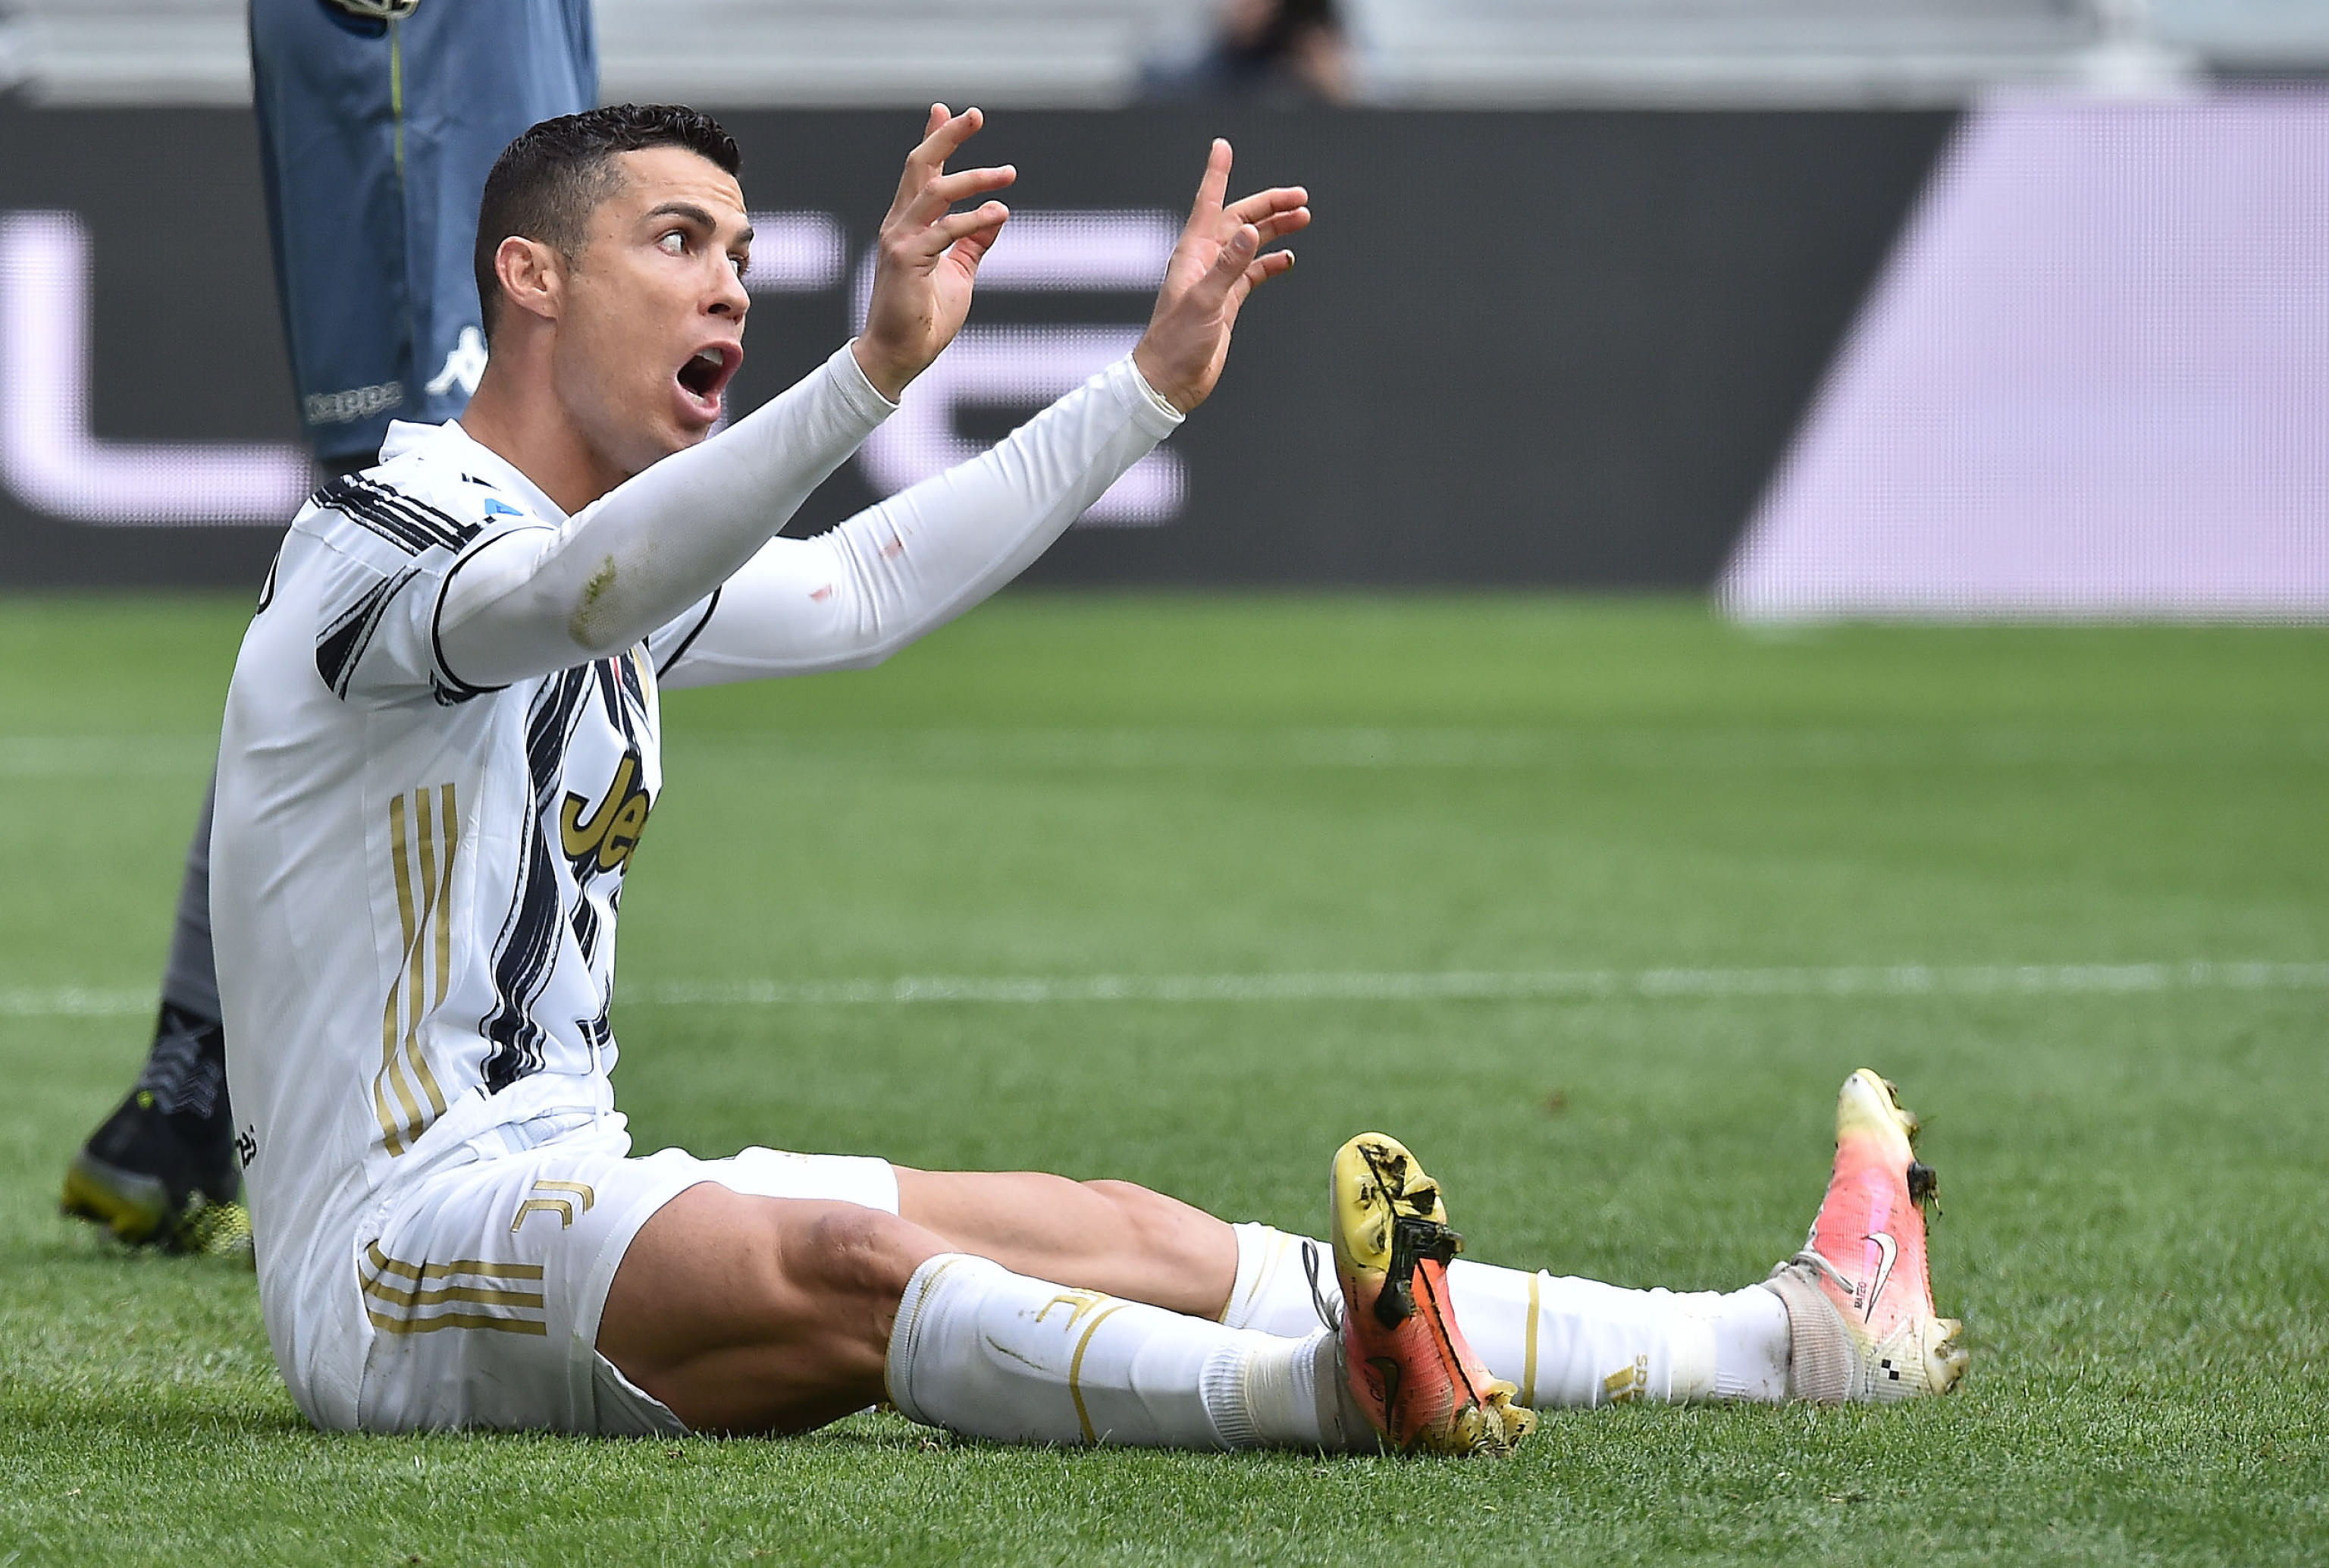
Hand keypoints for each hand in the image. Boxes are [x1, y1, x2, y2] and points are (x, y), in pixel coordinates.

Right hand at [852, 105, 1016, 399]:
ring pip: (933, 192)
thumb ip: (974, 243)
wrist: (899, 354)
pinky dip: (974, 220)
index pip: (921, 173)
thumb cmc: (925, 317)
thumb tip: (997, 215)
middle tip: (975, 115)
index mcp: (909, 225)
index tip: (945, 110)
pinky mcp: (907, 260)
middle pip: (920, 167)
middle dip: (946, 137)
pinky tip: (998, 212)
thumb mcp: (959, 273)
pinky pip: (945, 231)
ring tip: (1007, 172)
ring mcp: (899, 240)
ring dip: (973, 178)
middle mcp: (899, 225)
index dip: (933, 139)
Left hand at [1132, 140, 1308, 414]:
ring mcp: (1217, 280)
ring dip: (1275, 230)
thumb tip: (1249, 232)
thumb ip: (1228, 267)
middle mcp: (1205, 261)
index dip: (1217, 174)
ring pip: (1250, 244)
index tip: (1222, 146)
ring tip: (1304, 219)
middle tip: (1301, 197)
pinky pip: (1253, 273)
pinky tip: (1288, 258)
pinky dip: (1270, 263)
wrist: (1170, 381)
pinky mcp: (1228, 301)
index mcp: (1192, 254)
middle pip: (1240, 220)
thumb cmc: (1176, 342)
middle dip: (1269, 205)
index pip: (1208, 204)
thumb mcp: (1204, 302)